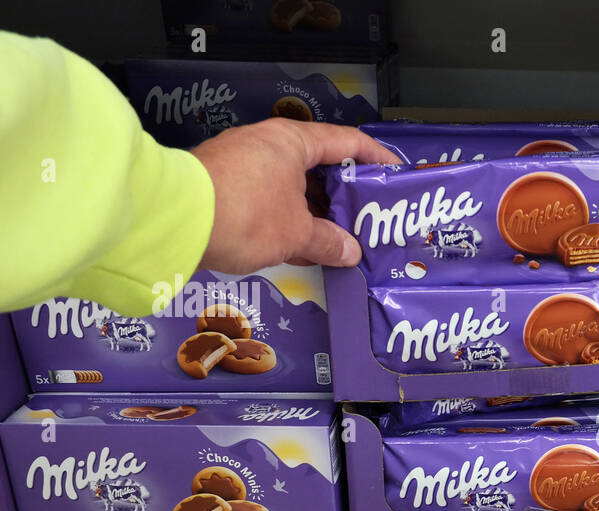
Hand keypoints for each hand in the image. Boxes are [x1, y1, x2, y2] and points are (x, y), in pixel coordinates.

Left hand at [192, 118, 398, 273]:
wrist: (172, 221)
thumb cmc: (245, 215)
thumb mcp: (295, 233)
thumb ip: (328, 242)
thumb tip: (351, 252)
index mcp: (293, 141)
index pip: (347, 141)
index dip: (377, 157)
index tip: (396, 174)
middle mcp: (269, 144)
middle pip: (320, 164)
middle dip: (346, 192)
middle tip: (369, 217)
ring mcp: (244, 163)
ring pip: (294, 184)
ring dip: (317, 209)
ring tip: (340, 237)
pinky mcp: (225, 185)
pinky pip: (271, 197)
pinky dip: (291, 216)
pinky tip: (302, 243)